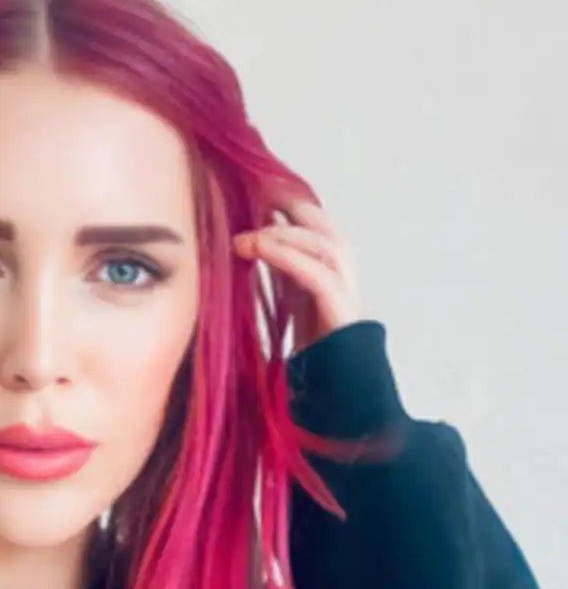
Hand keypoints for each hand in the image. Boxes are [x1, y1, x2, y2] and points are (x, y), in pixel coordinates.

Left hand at [233, 197, 364, 352]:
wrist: (335, 398)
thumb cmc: (306, 356)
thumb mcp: (286, 308)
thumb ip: (277, 279)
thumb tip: (242, 251)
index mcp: (328, 274)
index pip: (311, 225)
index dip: (284, 205)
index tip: (249, 190)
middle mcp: (342, 277)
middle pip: (321, 224)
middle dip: (287, 203)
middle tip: (249, 194)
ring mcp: (347, 292)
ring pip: (323, 243)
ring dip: (281, 233)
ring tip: (243, 238)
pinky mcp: (343, 312)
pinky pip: (316, 274)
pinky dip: (286, 257)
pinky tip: (257, 249)